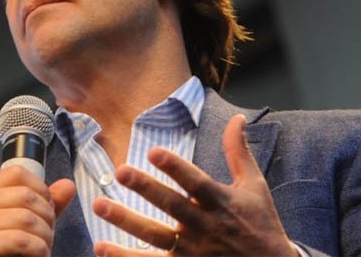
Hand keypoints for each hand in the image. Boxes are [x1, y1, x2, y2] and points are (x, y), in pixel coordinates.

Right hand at [0, 165, 75, 255]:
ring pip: (26, 218)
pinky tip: (38, 255)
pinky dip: (38, 249)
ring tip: (42, 248)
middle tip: (46, 235)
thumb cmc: (4, 253)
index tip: (47, 208)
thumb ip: (45, 204)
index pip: (17, 173)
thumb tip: (68, 185)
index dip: (40, 189)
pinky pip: (20, 239)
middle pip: (25, 195)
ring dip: (44, 236)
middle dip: (46, 217)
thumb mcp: (26, 224)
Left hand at [92, 114, 297, 255]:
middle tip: (120, 171)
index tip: (153, 151)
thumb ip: (238, 152)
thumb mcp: (254, 186)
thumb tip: (236, 117)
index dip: (176, 167)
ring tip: (99, 206)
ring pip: (156, 237)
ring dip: (126, 222)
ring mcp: (194, 251)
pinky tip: (101, 248)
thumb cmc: (261, 223)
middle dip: (146, 189)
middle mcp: (205, 226)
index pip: (196, 182)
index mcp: (221, 202)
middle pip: (172, 206)